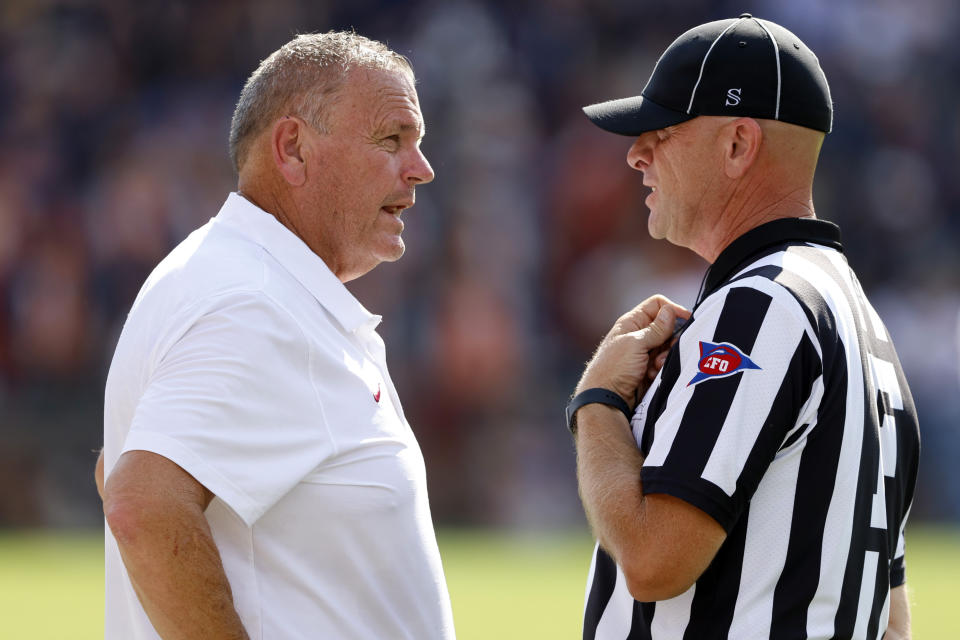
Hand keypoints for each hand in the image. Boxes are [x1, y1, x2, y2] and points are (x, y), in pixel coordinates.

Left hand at [575, 295, 689, 404]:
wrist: (608, 398)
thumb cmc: (614, 368)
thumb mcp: (636, 344)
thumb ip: (656, 329)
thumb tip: (670, 310)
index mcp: (632, 322)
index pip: (657, 305)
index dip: (671, 309)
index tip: (686, 318)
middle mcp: (639, 334)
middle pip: (667, 327)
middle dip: (670, 339)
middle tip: (665, 350)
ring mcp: (645, 351)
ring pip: (668, 346)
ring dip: (665, 356)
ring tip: (655, 366)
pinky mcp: (649, 367)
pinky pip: (665, 361)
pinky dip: (662, 368)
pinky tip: (651, 375)